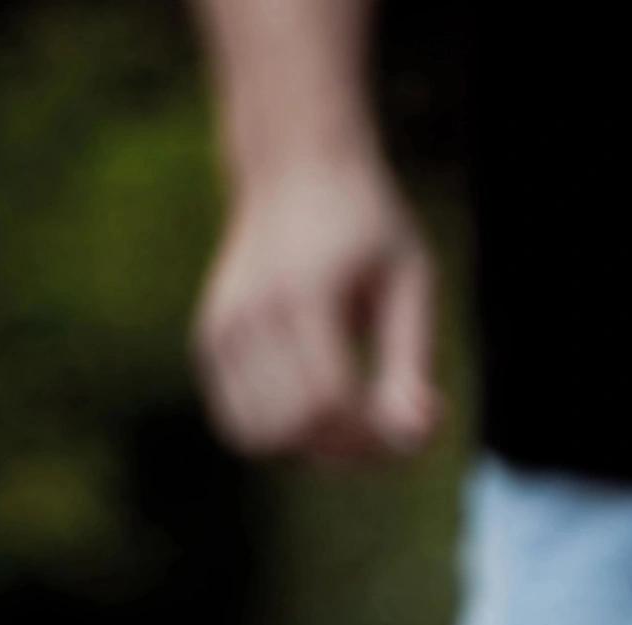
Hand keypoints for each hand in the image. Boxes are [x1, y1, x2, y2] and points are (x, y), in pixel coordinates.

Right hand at [195, 155, 441, 462]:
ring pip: (261, 438)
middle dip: (356, 448)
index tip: (423, 410)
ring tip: (361, 417)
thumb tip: (413, 436)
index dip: (381, 432)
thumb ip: (409, 360)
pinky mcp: (209, 341)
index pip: (330, 402)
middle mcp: (247, 316)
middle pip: (296, 430)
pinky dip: (286, 433)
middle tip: (394, 420)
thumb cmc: (366, 225)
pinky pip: (241, 422)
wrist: (292, 168)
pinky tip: (325, 403)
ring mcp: (219, 330)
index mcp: (301, 296)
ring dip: (318, 448)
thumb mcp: (408, 282)